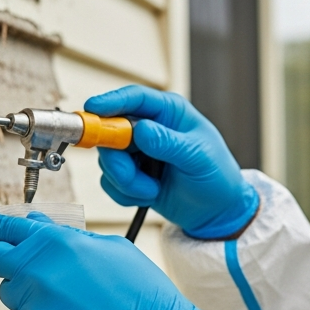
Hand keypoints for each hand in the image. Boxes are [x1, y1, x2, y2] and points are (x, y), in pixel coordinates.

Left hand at [0, 212, 210, 309]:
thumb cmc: (141, 293)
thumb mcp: (110, 248)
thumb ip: (66, 236)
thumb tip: (37, 226)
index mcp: (55, 244)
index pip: (5, 230)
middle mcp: (37, 273)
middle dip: (10, 262)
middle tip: (33, 269)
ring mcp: (34, 308)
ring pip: (10, 297)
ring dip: (28, 295)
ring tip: (68, 302)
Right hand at [85, 85, 258, 238]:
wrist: (216, 212)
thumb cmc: (217, 177)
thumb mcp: (198, 157)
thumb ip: (168, 143)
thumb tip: (141, 130)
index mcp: (169, 112)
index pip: (135, 98)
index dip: (111, 102)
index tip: (93, 110)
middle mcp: (149, 127)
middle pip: (110, 130)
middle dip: (117, 159)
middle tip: (131, 175)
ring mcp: (137, 151)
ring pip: (108, 160)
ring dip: (126, 181)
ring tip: (152, 189)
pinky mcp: (130, 174)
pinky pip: (109, 181)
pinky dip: (126, 193)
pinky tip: (149, 196)